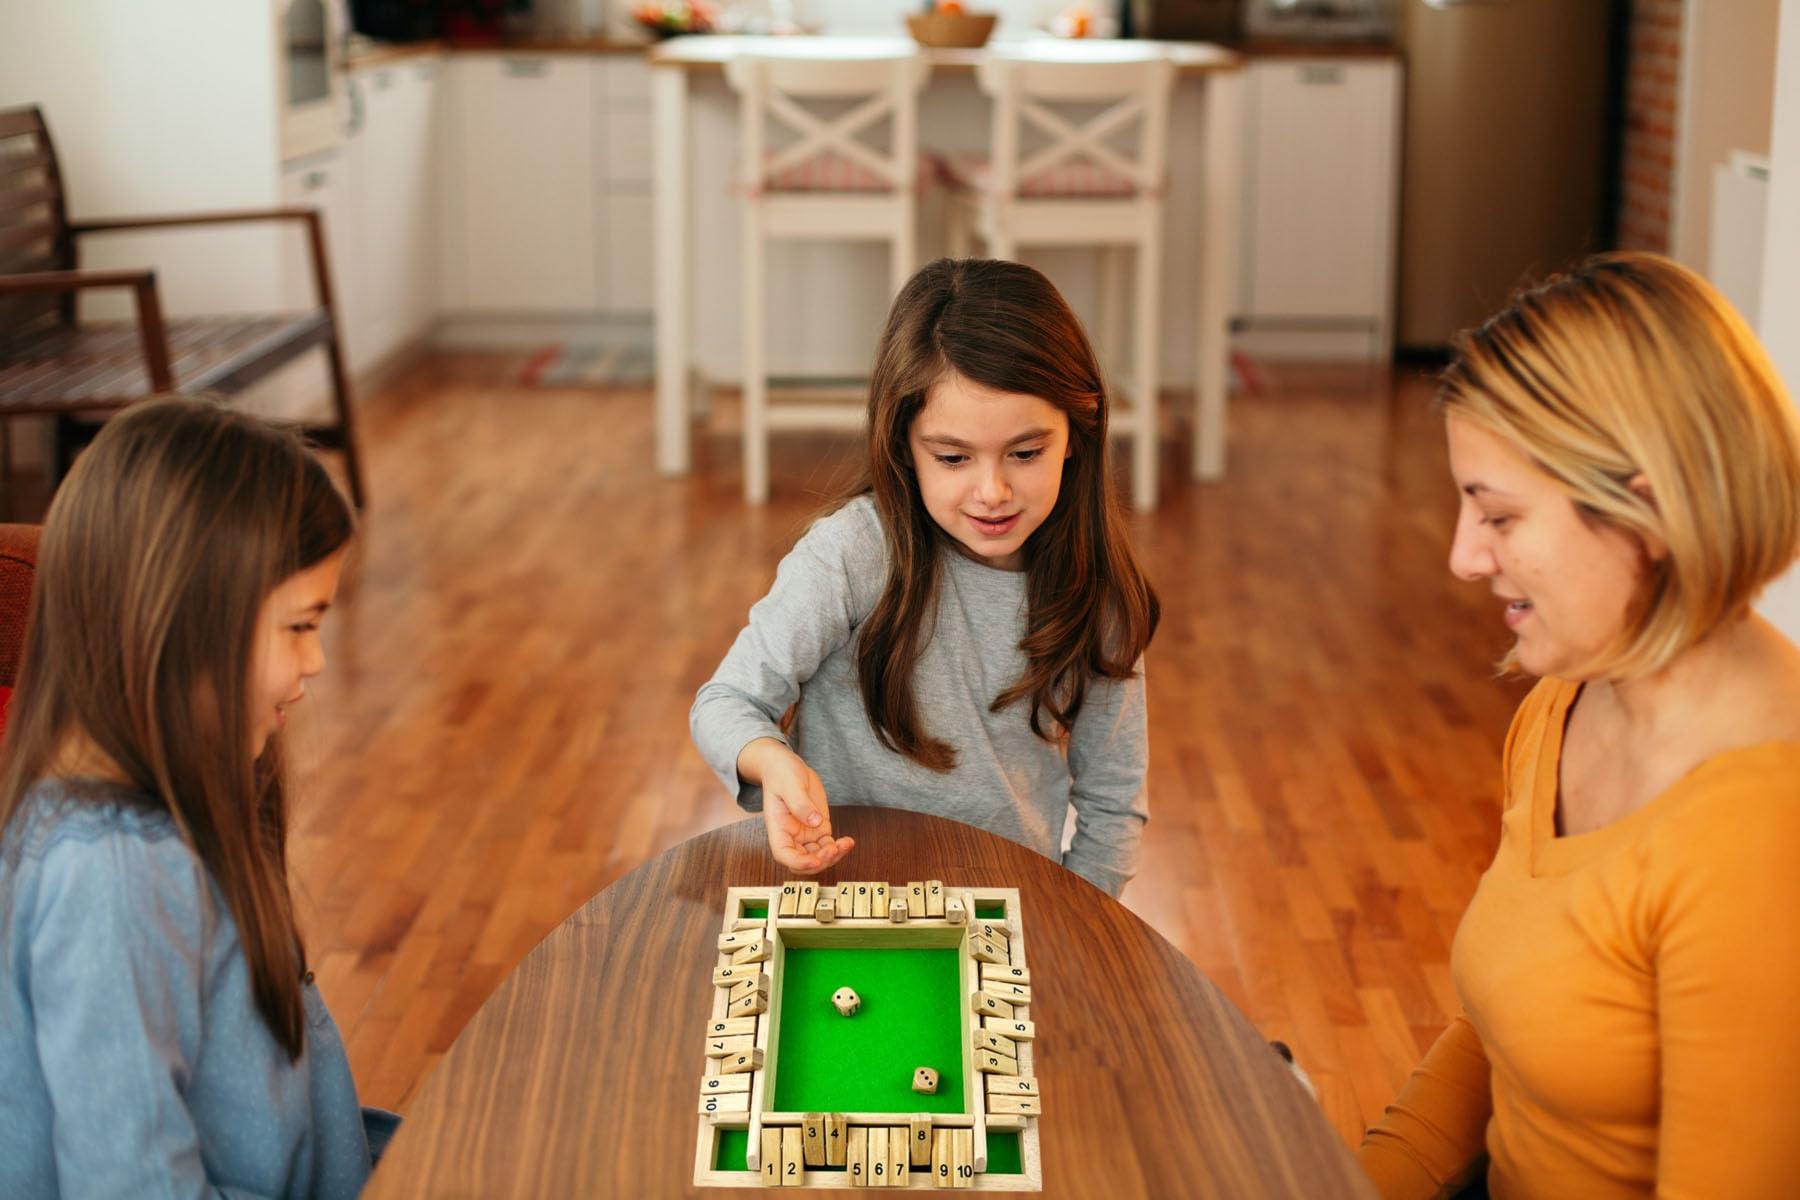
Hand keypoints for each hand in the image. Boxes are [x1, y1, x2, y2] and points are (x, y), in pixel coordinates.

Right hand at [739, 739, 853, 873]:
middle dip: (820, 861)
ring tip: (846, 844)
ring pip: (819, 857)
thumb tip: (815, 822)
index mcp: (778, 828)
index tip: (814, 861)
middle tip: (834, 849)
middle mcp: (791, 836)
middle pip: (804, 861)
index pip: (784, 854)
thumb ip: (800, 804)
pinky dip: (840, 848)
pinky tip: (848, 842)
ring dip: (833, 856)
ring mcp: (806, 834)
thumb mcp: (790, 784)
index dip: (799, 863)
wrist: (787, 766)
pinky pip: (829, 846)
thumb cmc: (781, 773)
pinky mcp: (819, 828)